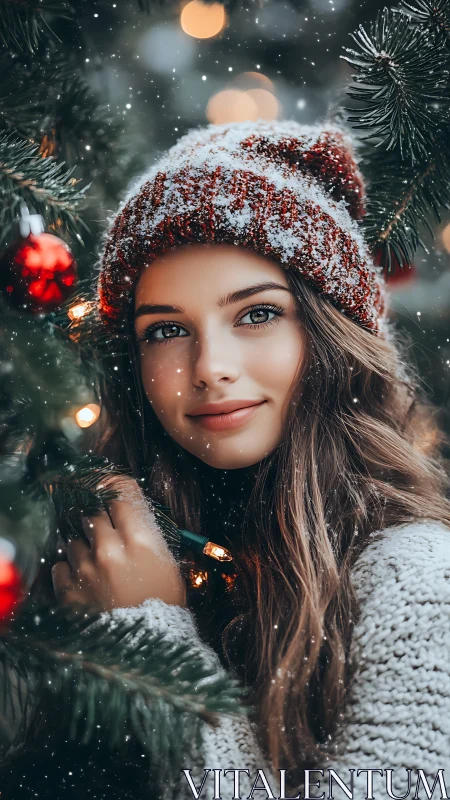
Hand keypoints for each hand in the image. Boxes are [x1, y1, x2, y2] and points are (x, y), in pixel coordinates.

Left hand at [51, 476, 186, 611]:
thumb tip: (129, 513)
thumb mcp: (167, 563)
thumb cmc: (163, 606)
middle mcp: (108, 548)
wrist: (146, 649)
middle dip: (98, 518)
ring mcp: (85, 568)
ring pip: (74, 538)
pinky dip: (69, 569)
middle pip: (93, 512)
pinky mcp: (68, 589)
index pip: (121, 493)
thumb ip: (147, 534)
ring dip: (83, 546)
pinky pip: (61, 565)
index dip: (115, 486)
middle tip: (105, 529)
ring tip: (97, 563)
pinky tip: (85, 580)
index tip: (111, 485)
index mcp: (139, 539)